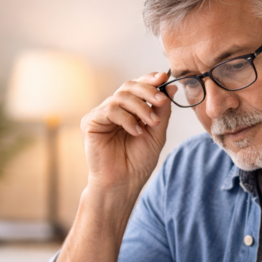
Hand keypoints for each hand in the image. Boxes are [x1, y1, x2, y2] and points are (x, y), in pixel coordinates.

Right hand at [81, 72, 173, 195]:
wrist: (123, 183)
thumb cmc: (138, 162)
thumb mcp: (157, 133)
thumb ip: (162, 111)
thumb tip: (171, 87)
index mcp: (128, 110)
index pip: (137, 87)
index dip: (150, 79)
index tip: (164, 78)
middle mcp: (113, 109)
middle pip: (129, 86)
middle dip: (147, 91)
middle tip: (161, 101)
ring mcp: (101, 115)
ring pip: (121, 96)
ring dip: (141, 108)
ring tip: (152, 124)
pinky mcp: (91, 122)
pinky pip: (110, 110)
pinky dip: (127, 119)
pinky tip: (136, 132)